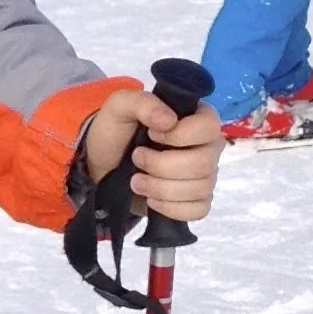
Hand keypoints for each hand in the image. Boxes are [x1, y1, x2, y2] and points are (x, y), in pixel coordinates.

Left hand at [80, 87, 221, 228]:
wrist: (103, 166)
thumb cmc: (116, 132)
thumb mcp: (120, 106)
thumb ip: (143, 103)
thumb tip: (169, 120)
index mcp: (196, 119)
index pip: (209, 127)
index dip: (180, 135)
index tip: (152, 134)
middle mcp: (207, 147)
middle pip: (203, 163)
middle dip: (162, 166)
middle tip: (136, 159)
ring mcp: (204, 176)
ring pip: (200, 189)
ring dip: (160, 188)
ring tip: (136, 181)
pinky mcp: (196, 201)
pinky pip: (198, 210)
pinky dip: (170, 208)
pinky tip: (152, 200)